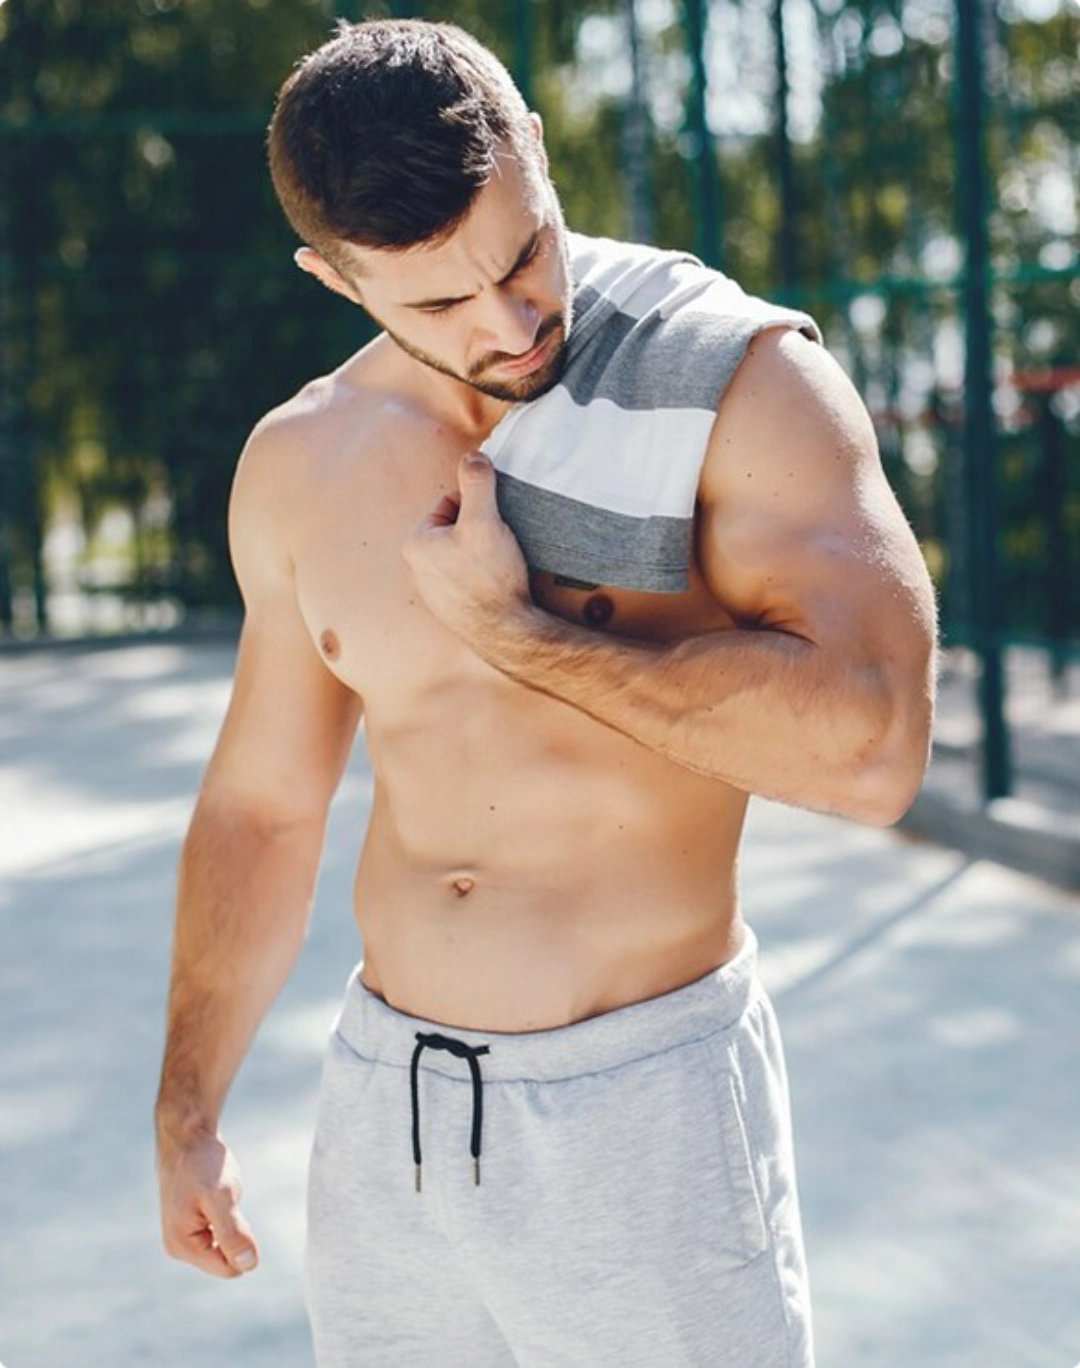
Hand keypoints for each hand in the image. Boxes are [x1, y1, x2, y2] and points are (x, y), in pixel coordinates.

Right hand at [157, 1124, 258, 1278]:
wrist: (187, 1135)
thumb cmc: (202, 1164)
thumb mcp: (222, 1197)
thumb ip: (233, 1233)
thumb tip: (249, 1265)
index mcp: (183, 1247)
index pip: (230, 1269)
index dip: (244, 1243)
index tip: (234, 1210)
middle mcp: (179, 1247)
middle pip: (227, 1258)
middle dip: (236, 1232)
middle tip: (224, 1201)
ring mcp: (182, 1235)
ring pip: (224, 1244)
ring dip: (231, 1221)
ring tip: (217, 1195)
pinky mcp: (190, 1222)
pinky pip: (219, 1231)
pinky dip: (225, 1214)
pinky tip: (214, 1193)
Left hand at [404, 452, 531, 645]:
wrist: (507, 632)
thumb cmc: (491, 577)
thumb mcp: (485, 521)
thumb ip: (476, 483)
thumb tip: (473, 456)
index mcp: (416, 544)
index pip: (449, 504)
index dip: (478, 509)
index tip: (493, 526)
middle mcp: (417, 570)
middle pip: (456, 530)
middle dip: (480, 533)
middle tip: (498, 548)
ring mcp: (433, 592)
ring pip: (464, 555)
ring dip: (484, 555)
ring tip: (500, 568)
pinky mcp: (451, 610)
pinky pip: (469, 579)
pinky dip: (484, 578)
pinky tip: (497, 586)